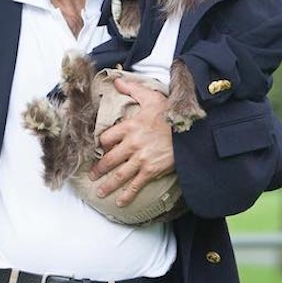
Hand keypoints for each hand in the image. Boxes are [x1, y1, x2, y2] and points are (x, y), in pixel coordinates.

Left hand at [88, 77, 174, 206]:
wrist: (190, 130)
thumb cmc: (170, 113)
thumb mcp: (150, 96)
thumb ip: (132, 89)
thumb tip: (117, 80)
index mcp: (128, 127)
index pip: (106, 138)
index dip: (100, 144)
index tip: (97, 150)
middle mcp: (131, 144)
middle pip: (109, 159)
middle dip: (98, 169)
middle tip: (91, 176)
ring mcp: (141, 159)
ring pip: (119, 174)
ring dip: (108, 184)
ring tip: (100, 191)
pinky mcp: (151, 170)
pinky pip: (136, 184)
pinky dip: (127, 194)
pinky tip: (120, 202)